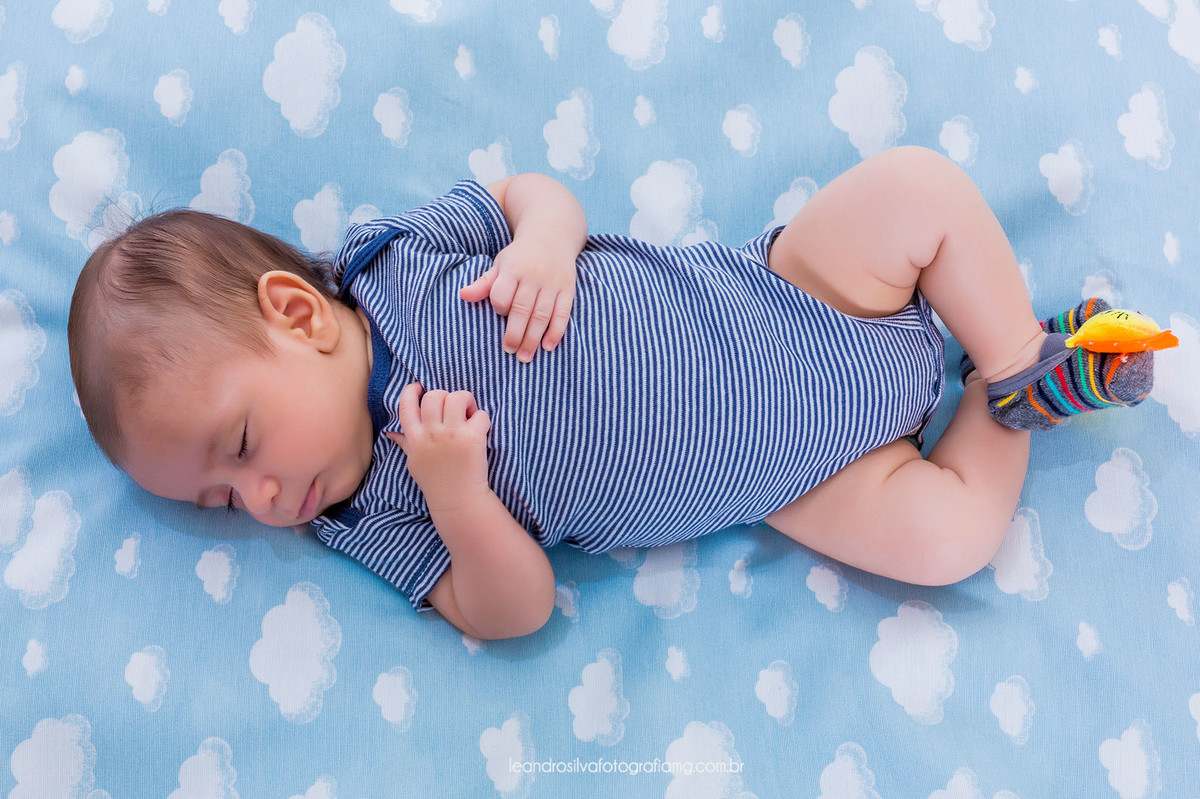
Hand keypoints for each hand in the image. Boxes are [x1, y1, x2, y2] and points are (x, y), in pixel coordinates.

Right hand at [386, 383, 490, 507]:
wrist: (457, 501)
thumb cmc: (436, 482)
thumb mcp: (414, 463)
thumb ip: (405, 443)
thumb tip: (390, 433)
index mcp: (415, 438)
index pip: (406, 405)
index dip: (411, 390)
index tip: (419, 387)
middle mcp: (431, 434)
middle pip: (434, 396)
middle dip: (446, 396)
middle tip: (455, 409)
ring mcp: (452, 435)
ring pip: (457, 397)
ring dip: (466, 401)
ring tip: (470, 414)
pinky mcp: (472, 438)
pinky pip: (480, 414)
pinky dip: (482, 418)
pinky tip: (481, 430)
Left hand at [459, 235, 575, 362]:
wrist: (552, 236)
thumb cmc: (519, 257)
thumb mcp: (500, 264)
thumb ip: (483, 283)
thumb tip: (462, 295)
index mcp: (513, 268)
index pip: (502, 294)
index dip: (499, 308)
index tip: (500, 314)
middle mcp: (534, 276)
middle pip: (522, 309)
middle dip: (515, 333)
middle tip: (509, 350)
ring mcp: (552, 283)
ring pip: (542, 315)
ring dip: (533, 338)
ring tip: (524, 357)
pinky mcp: (568, 289)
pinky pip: (563, 314)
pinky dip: (556, 332)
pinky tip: (548, 346)